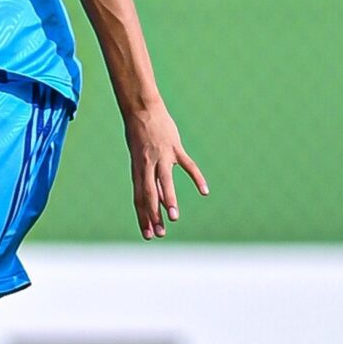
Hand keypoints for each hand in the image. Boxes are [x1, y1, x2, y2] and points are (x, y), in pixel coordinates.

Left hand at [126, 101, 207, 239]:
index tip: (148, 235)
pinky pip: (188, 165)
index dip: (143, 217)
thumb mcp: (139, 157)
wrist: (141, 108)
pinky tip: (204, 191)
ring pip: (165, 181)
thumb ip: (148, 177)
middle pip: (150, 193)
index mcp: (138, 169)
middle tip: (159, 234)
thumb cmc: (138, 134)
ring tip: (174, 217)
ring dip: (169, 199)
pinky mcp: (175, 147)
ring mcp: (162, 155)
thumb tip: (160, 199)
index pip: (140, 198)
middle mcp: (148, 164)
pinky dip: (196, 177)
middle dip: (154, 215)